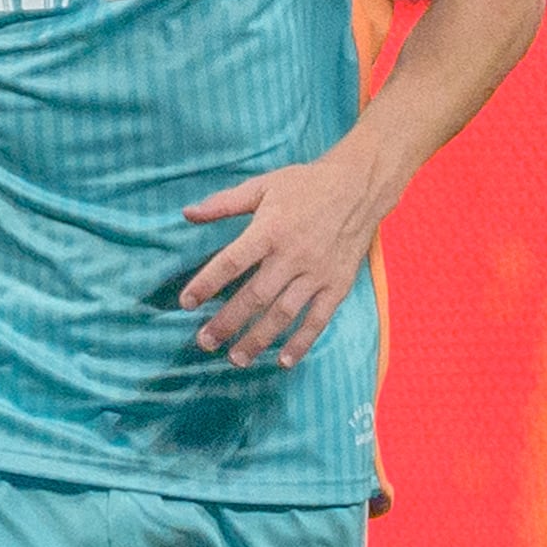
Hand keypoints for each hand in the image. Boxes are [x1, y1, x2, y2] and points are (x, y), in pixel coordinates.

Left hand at [180, 153, 378, 367]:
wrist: (359, 186)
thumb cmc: (306, 185)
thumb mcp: (263, 186)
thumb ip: (224, 203)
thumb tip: (187, 214)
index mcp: (270, 230)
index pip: (231, 262)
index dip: (207, 283)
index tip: (186, 302)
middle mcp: (292, 256)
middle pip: (255, 296)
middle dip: (227, 322)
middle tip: (205, 342)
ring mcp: (317, 273)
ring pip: (283, 314)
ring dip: (258, 339)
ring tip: (236, 358)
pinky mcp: (337, 285)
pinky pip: (318, 319)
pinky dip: (302, 342)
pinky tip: (284, 361)